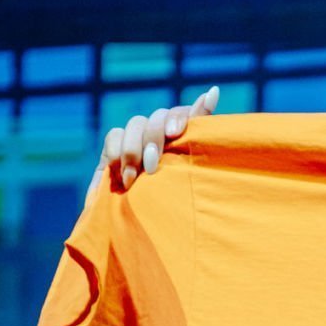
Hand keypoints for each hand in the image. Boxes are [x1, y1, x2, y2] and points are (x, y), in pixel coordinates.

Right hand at [87, 84, 219, 202]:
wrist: (147, 234)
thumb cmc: (176, 209)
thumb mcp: (191, 178)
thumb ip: (200, 136)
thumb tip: (213, 90)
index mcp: (183, 142)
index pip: (182, 115)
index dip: (178, 117)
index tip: (175, 132)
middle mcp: (161, 137)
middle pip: (156, 119)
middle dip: (152, 140)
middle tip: (152, 167)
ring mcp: (137, 142)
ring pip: (134, 125)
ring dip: (133, 149)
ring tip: (134, 178)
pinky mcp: (113, 154)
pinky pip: (113, 137)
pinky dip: (115, 153)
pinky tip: (120, 175)